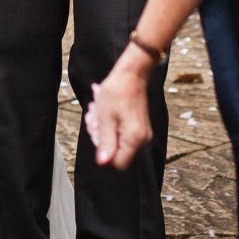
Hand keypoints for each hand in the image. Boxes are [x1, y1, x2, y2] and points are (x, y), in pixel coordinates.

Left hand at [86, 47, 156, 169]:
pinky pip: (122, 134)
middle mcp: (142, 139)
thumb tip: (103, 163)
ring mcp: (143, 134)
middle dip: (101, 136)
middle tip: (94, 119)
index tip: (98, 134)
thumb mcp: (105, 117)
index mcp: (134, 138)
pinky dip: (111, 125)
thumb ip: (105, 142)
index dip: (104, 152)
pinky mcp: (140, 128)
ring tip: (98, 111)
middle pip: (117, 152)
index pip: (118, 163)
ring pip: (118, 142)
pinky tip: (106, 112)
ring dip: (104, 129)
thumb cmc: (117, 92)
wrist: (132, 74)